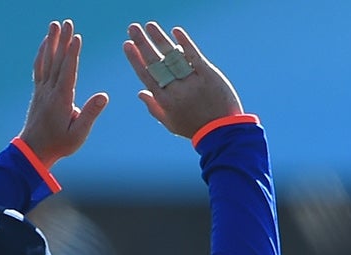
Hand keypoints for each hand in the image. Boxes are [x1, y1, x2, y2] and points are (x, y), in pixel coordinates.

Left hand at [20, 20, 110, 165]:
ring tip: (55, 25)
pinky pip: (39, 67)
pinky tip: (44, 43)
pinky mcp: (38, 92)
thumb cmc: (59, 145)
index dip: (72, 53)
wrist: (34, 150)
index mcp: (61, 100)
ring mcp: (42, 90)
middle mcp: (49, 90)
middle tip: (67, 22)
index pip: (68, 71)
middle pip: (57, 60)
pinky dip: (41, 53)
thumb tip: (103, 96)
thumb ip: (90, 114)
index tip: (76, 36)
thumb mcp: (78, 135)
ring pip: (46, 60)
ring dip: (50, 41)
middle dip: (62, 40)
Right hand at [123, 21, 243, 137]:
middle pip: (156, 62)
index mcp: (165, 101)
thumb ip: (154, 108)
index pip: (146, 76)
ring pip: (172, 56)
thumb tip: (140, 92)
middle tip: (132, 28)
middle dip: (142, 44)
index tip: (127, 45)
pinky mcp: (208, 75)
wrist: (224, 132)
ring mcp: (192, 81)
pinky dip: (185, 42)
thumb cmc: (195, 129)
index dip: (135, 59)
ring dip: (160, 38)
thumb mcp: (172, 123)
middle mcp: (176, 90)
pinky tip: (176, 31)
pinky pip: (194, 56)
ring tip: (149, 25)